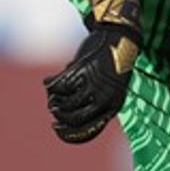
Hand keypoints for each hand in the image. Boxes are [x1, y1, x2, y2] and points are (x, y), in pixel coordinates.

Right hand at [43, 0, 142, 143]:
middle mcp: (105, 99)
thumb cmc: (113, 62)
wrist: (120, 37)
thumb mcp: (109, 86)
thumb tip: (65, 114)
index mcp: (113, 106)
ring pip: (66, 103)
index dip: (69, 133)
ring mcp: (94, 86)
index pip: (89, 130)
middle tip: (53, 107)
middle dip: (60, 115)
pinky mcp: (82, 72)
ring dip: (55, 99)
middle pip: (74, 119)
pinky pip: (60, 86)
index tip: (55, 127)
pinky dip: (52, 84)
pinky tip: (49, 81)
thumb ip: (93, 100)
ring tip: (53, 93)